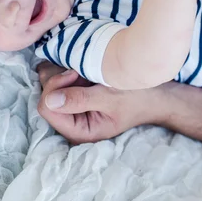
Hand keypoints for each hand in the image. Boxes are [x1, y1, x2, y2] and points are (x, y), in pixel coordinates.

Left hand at [37, 62, 164, 143]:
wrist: (156, 94)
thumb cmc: (136, 97)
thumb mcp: (109, 98)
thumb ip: (79, 99)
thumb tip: (49, 100)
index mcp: (79, 131)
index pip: (47, 108)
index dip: (55, 88)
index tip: (73, 74)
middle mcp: (72, 122)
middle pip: (45, 97)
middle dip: (58, 79)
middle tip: (79, 70)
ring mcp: (73, 108)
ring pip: (50, 86)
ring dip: (63, 73)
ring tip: (83, 69)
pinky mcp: (77, 96)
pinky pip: (59, 81)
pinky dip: (67, 71)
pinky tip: (83, 69)